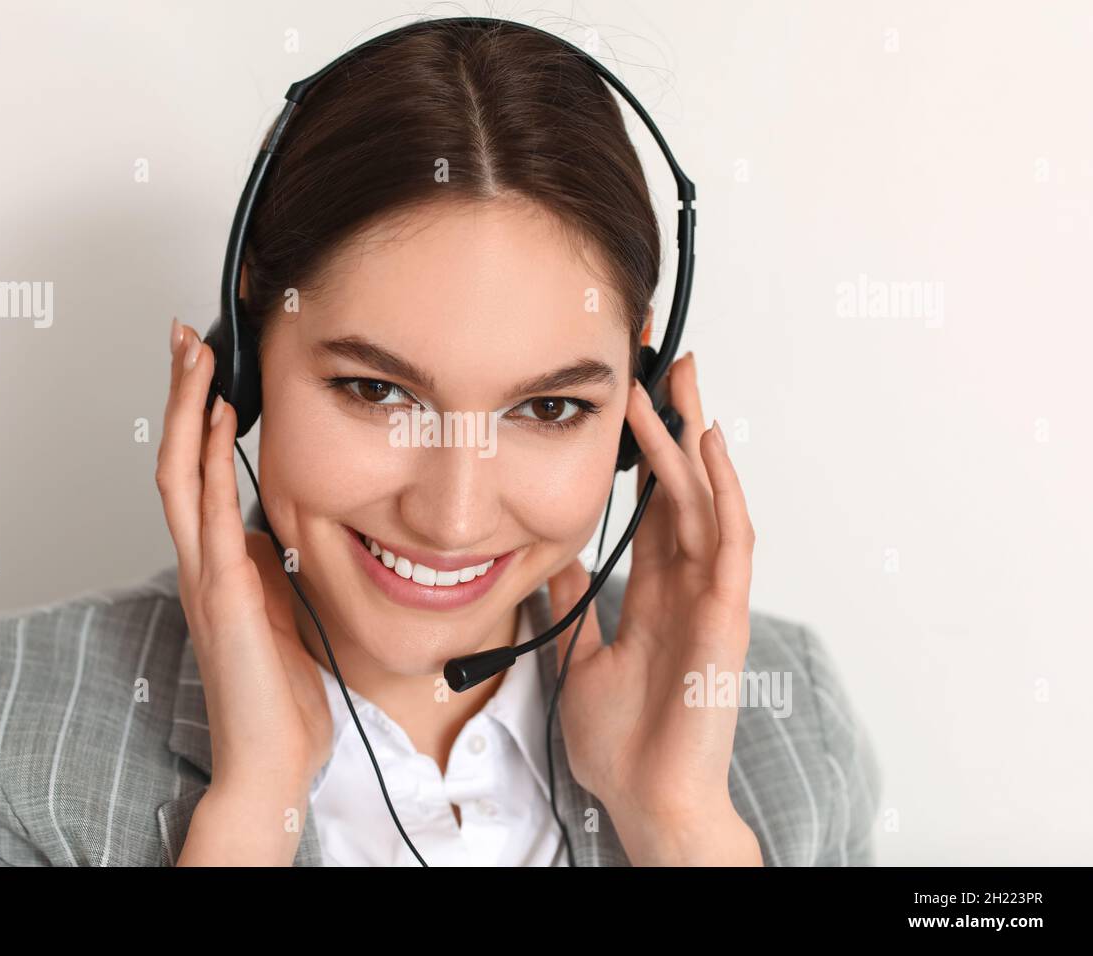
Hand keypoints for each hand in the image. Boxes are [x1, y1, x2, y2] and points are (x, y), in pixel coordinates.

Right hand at [155, 318, 332, 800]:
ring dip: (187, 413)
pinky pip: (211, 518)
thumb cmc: (277, 693)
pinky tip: (221, 425)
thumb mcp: (277, 607)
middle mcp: (200, 563)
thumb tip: (267, 524)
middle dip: (179, 396)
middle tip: (185, 339)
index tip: (204, 369)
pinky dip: (213, 465)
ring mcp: (205, 578)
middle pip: (174, 459)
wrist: (272, 756)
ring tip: (196, 358)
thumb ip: (265, 565)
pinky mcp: (223, 598)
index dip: (194, 418)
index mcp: (214, 564)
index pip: (194, 473)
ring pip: (181, 477)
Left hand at [547, 352, 756, 852]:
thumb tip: (552, 562)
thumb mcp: (581, 656)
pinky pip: (730, 545)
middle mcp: (688, 585)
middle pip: (688, 488)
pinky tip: (709, 450)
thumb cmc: (623, 741)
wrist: (644, 801)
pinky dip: (723, 494)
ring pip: (709, 502)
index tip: (634, 399)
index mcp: (657, 591)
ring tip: (680, 384)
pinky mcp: (724, 620)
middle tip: (670, 361)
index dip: (648, 451)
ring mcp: (711, 599)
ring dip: (695, 442)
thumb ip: (575, 606)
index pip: (656, 504)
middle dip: (681, 424)